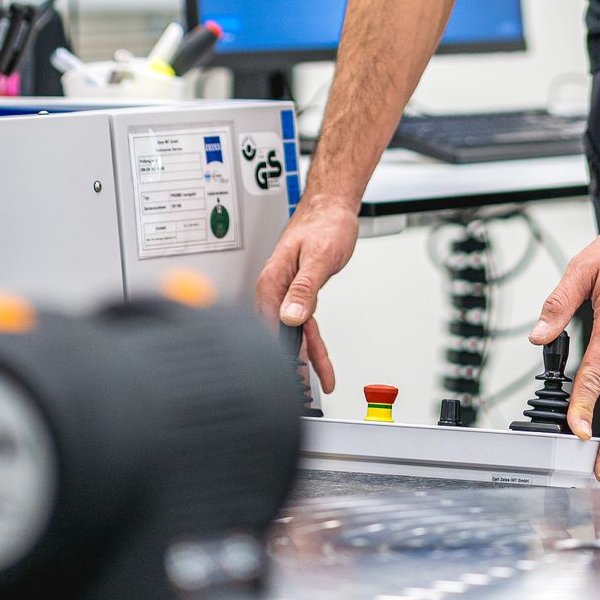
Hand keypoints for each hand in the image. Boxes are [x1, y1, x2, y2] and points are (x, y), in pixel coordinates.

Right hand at [254, 194, 359, 394]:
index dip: (275, 355)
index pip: (267, 326)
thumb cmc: (324, 223)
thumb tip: (291, 315)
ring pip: (292, 333)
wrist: (332, 205)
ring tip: (316, 384)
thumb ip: (305, 288)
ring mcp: (285, 292)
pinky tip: (320, 362)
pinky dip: (312, 344)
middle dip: (287, 366)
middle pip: (277, 335)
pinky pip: (303, 324)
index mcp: (272, 280)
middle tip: (299, 394)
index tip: (282, 379)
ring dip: (304, 359)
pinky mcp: (298, 292)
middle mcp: (274, 288)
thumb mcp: (319, 257)